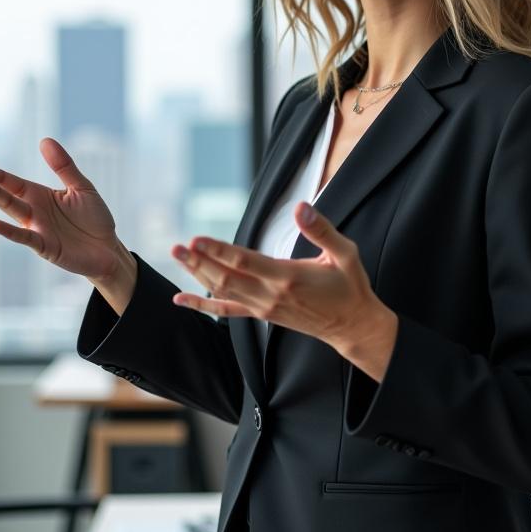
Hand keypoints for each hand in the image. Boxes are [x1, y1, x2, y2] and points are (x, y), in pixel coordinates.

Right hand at [0, 137, 124, 282]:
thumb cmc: (93, 219)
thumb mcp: (81, 187)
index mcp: (39, 195)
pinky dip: (9, 231)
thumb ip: (64, 166)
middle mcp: (33, 212)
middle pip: (5, 193)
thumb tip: (44, 140)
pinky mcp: (45, 247)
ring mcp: (37, 230)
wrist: (108, 249)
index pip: (9, 181)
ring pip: (13, 210)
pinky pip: (25, 238)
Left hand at [170, 200, 397, 372]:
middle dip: (199, 261)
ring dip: (198, 274)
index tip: (197, 238)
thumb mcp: (344, 253)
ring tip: (178, 256)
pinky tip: (181, 299)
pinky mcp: (262, 314)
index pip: (244, 261)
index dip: (218, 250)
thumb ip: (322, 230)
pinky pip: (227, 310)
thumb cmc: (349, 286)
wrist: (352, 324)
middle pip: (226, 277)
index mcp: (288, 277)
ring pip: (222, 291)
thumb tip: (302, 207)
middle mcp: (271, 295)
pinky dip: (203, 304)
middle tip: (177, 246)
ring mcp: (264, 307)